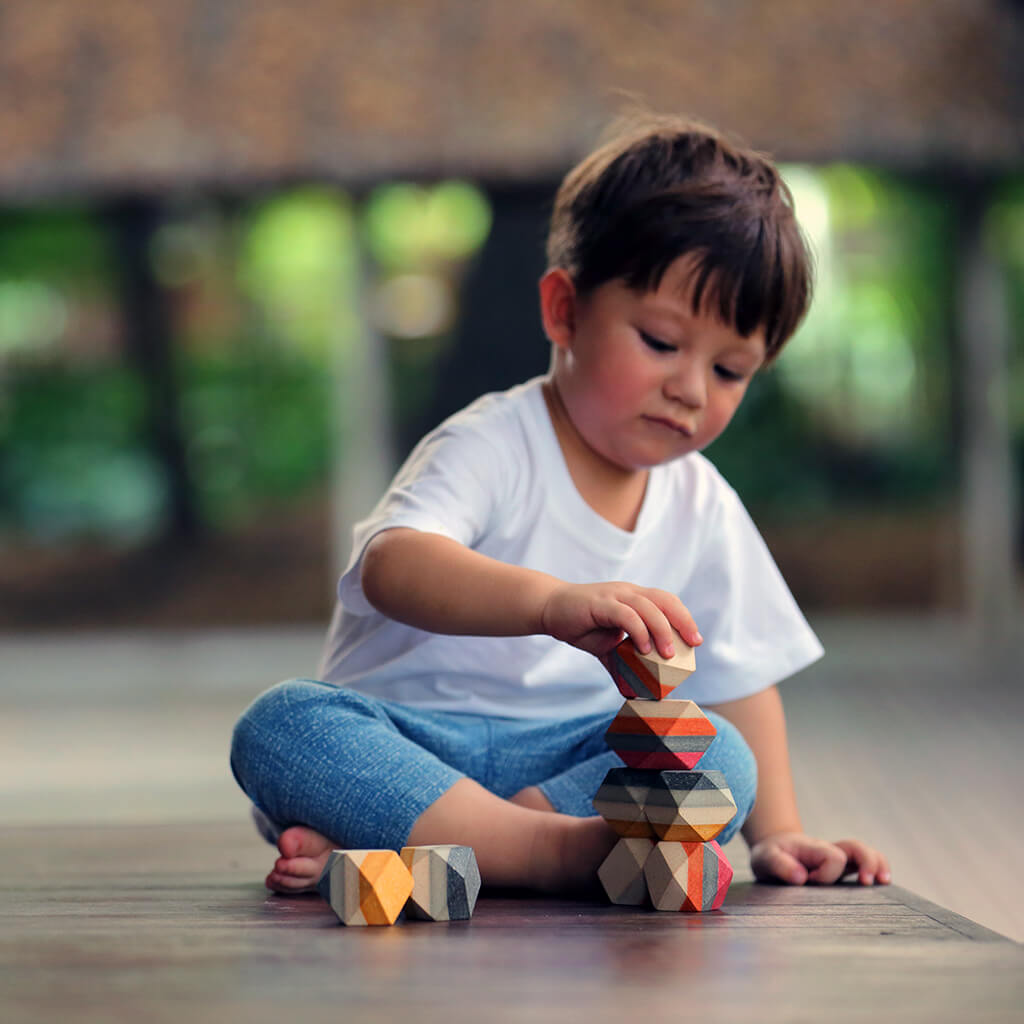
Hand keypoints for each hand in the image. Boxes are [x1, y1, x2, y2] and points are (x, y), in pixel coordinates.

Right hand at [539, 581, 700, 659]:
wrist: (550, 609)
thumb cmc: (581, 625)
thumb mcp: (606, 648)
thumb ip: (621, 666)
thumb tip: (632, 692)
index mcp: (634, 599)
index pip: (667, 602)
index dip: (684, 618)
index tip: (695, 641)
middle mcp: (628, 593)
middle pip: (664, 600)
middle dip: (683, 621)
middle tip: (693, 644)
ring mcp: (615, 595)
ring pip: (647, 607)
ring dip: (661, 630)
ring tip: (668, 654)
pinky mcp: (600, 603)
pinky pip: (625, 614)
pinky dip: (638, 630)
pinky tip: (642, 649)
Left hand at [749, 831, 890, 885]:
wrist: (773, 851)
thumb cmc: (770, 856)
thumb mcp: (765, 859)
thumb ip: (780, 866)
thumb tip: (802, 878)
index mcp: (812, 848)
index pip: (833, 858)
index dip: (827, 874)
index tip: (810, 882)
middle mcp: (829, 852)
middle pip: (855, 847)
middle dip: (866, 862)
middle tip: (866, 882)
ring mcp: (838, 860)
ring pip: (865, 854)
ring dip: (877, 865)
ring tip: (884, 882)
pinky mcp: (842, 870)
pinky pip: (865, 865)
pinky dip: (877, 871)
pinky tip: (883, 885)